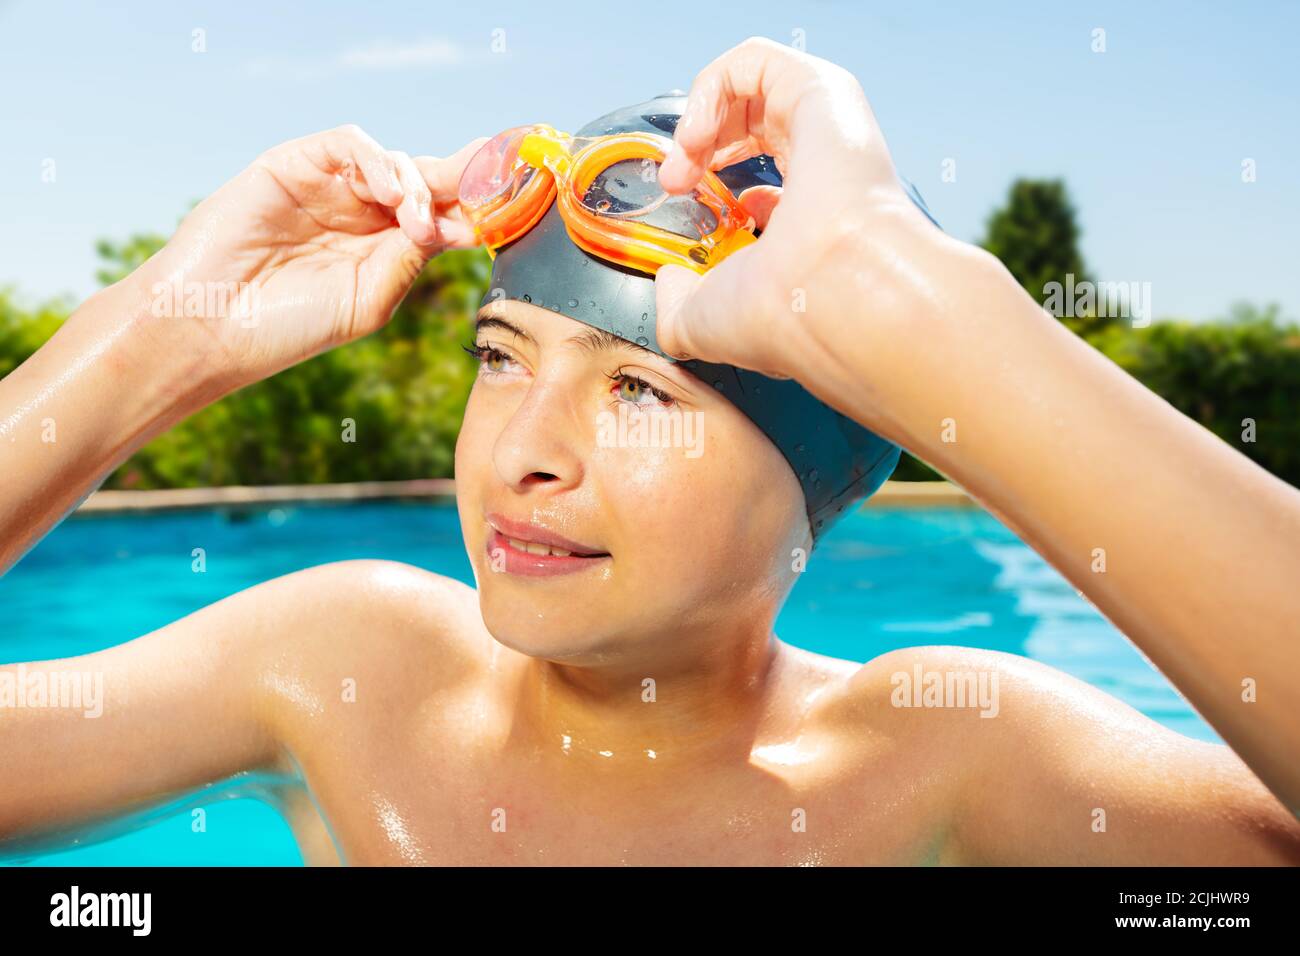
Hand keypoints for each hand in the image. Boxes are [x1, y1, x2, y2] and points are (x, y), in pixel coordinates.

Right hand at [120, 125, 487, 391]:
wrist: (214, 324)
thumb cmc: (289, 325)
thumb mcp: (371, 298)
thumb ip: (413, 256)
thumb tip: (461, 221)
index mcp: (386, 249)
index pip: (445, 216)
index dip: (480, 206)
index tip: (518, 204)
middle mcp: (364, 214)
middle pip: (429, 181)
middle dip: (465, 181)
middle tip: (497, 184)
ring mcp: (331, 187)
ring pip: (396, 161)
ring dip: (420, 185)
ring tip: (419, 223)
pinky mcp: (296, 163)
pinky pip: (350, 144)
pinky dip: (379, 162)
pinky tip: (391, 196)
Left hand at [655, 38, 989, 436]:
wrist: (827, 295)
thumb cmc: (781, 313)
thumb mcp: (703, 320)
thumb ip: (677, 302)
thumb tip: (668, 280)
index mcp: (808, 223)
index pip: (762, 186)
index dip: (711, 181)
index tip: (683, 202)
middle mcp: (822, 174)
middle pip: (750, 127)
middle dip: (698, 144)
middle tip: (674, 179)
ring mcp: (827, 130)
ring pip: (751, 89)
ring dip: (699, 116)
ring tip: (683, 153)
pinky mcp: (824, 92)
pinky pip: (754, 62)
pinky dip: (711, 87)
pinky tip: (697, 134)